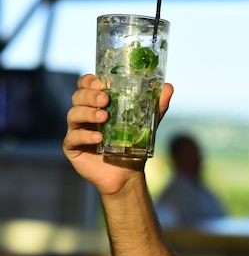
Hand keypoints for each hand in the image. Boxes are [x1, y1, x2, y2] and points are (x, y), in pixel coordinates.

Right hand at [63, 74, 173, 194]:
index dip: (88, 81)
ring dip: (88, 113)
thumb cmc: (132, 146)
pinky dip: (85, 136)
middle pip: (77, 97)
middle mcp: (84, 115)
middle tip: (105, 99)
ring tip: (104, 116)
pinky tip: (98, 138)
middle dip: (89, 95)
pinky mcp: (72, 147)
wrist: (127, 174)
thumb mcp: (146, 125)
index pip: (85, 86)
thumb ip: (156, 106)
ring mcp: (76, 130)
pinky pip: (73, 138)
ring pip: (73, 114)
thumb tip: (169, 87)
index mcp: (96, 105)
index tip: (101, 83)